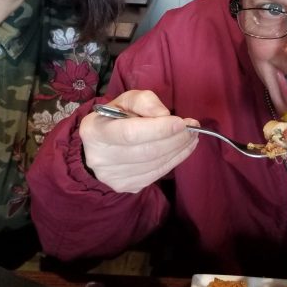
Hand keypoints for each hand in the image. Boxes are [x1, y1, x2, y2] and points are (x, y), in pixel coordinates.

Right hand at [80, 90, 198, 193]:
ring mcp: (113, 177)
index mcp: (94, 131)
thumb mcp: (126, 100)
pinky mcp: (126, 186)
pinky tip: (183, 149)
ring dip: (179, 150)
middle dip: (175, 139)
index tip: (181, 123)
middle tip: (192, 129)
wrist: (98, 146)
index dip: (159, 129)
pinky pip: (157, 174)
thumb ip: (144, 101)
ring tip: (191, 137)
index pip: (130, 133)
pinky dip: (175, 161)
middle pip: (146, 152)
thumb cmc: (114, 118)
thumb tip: (164, 115)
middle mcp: (100, 158)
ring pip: (154, 165)